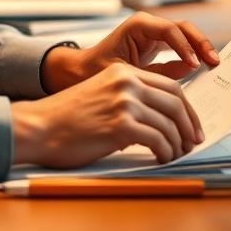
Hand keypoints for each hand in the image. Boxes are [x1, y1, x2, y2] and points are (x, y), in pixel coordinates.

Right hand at [12, 62, 203, 166]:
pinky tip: (160, 158)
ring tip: (174, 155)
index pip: (170, 86)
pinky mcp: (121, 126)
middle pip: (176, 102)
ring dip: (177, 143)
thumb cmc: (66, 117)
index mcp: (123, 72)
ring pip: (170, 124)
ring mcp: (125, 103)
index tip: (191, 124)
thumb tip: (159, 116)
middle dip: (188, 125)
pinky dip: (165, 152)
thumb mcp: (101, 94)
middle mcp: (127, 83)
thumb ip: (128, 97)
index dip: (186, 108)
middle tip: (191, 142)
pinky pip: (158, 141)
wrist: (39, 127)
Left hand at [40, 12, 219, 92]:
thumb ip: (157, 73)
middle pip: (183, 28)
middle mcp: (149, 27)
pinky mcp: (159, 47)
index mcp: (138, 26)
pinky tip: (203, 70)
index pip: (169, 30)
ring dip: (201, 49)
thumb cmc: (97, 70)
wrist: (82, 72)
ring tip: (214, 65)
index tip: (194, 65)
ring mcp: (155, 35)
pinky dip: (193, 57)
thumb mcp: (127, 73)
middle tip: (214, 61)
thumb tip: (188, 70)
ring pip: (186, 36)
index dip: (184, 46)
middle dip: (200, 43)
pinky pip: (181, 48)